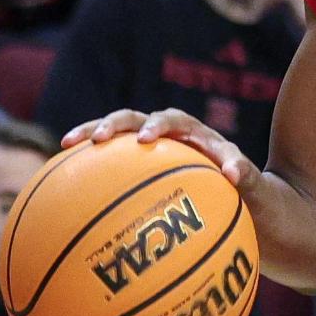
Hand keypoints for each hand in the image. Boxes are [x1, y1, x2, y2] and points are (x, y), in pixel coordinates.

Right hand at [61, 108, 261, 190]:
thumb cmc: (247, 190)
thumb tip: (233, 174)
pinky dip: (88, 165)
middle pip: (136, 118)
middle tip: (98, 139)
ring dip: (92, 133)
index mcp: (194, 133)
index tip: (145, 139)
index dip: (158, 125)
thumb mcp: (254, 183)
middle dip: (116, 123)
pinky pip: (109, 161)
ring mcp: (148, 149)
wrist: (241, 197)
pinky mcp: (135, 164)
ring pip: (116, 134)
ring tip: (66, 143)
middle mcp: (168, 135)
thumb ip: (246, 174)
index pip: (174, 120)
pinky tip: (61, 181)